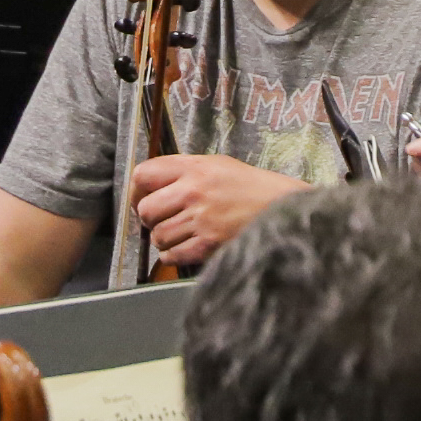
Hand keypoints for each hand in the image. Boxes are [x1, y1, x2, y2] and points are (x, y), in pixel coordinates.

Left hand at [133, 153, 305, 267]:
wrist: (284, 208)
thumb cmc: (252, 187)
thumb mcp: (218, 165)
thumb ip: (185, 171)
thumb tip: (153, 187)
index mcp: (194, 167)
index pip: (143, 175)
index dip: (136, 191)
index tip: (141, 200)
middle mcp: (193, 191)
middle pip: (145, 210)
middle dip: (150, 220)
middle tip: (163, 221)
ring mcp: (200, 219)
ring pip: (158, 236)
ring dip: (164, 240)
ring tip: (181, 235)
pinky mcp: (208, 244)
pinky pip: (172, 255)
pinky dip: (174, 255)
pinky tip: (186, 248)